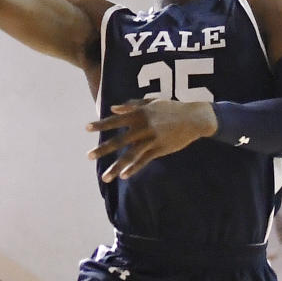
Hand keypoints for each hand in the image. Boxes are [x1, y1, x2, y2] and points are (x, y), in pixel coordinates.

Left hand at [87, 99, 216, 181]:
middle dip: (103, 149)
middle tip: (88, 156)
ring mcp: (152, 139)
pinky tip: (124, 176)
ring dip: (116, 167)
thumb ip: (132, 105)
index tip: (87, 128)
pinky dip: (133, 168)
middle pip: (120, 140)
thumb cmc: (172, 108)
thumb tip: (113, 108)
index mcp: (140, 114)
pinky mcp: (160, 149)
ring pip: (130, 155)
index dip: (101, 124)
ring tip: (105, 177)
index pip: (116, 120)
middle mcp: (144, 127)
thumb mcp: (151, 103)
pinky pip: (144, 161)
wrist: (194, 118)